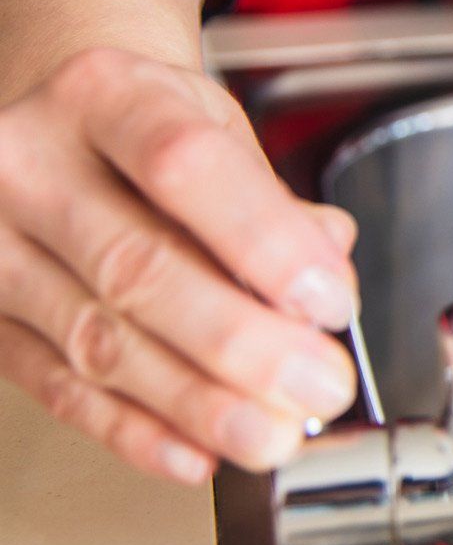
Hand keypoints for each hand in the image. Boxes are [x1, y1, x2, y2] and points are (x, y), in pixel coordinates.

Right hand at [0, 49, 360, 482]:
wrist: (62, 126)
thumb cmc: (147, 126)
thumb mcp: (217, 125)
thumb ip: (272, 198)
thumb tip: (328, 261)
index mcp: (102, 95)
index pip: (185, 166)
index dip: (265, 242)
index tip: (330, 299)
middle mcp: (28, 162)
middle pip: (137, 268)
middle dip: (243, 344)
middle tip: (317, 385)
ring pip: (98, 342)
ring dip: (198, 402)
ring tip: (271, 431)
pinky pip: (58, 387)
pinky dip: (135, 429)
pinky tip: (195, 449)